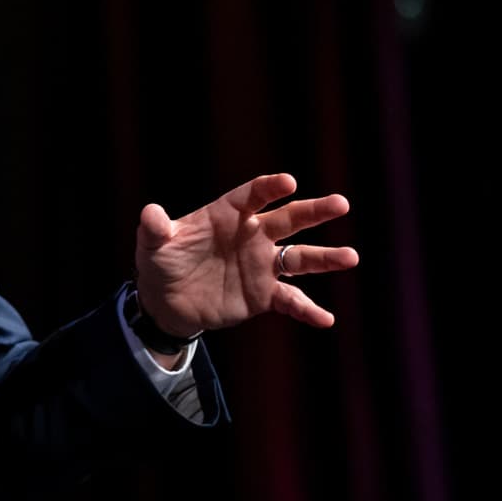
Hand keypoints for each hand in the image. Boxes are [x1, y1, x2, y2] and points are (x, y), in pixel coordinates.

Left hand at [133, 173, 357, 336]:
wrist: (166, 302)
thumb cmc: (162, 262)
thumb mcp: (152, 244)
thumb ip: (154, 228)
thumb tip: (151, 214)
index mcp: (228, 215)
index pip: (253, 196)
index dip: (269, 187)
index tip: (288, 182)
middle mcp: (253, 235)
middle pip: (289, 219)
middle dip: (314, 211)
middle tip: (340, 203)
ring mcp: (262, 265)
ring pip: (300, 258)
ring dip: (325, 258)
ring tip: (350, 257)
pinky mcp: (264, 295)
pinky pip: (291, 301)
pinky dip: (307, 309)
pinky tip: (326, 318)